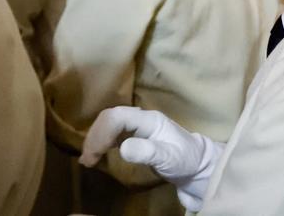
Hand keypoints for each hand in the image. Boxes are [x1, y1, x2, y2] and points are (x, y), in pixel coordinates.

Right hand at [81, 106, 222, 210]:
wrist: (197, 165)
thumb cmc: (185, 160)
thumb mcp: (168, 158)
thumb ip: (147, 152)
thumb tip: (123, 148)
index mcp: (149, 120)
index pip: (117, 117)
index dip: (101, 133)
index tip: (93, 155)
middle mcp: (142, 118)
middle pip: (110, 117)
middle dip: (95, 135)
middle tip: (87, 159)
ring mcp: (139, 126)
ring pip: (110, 123)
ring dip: (96, 137)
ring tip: (88, 158)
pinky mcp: (136, 135)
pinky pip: (114, 131)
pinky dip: (102, 140)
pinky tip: (97, 154)